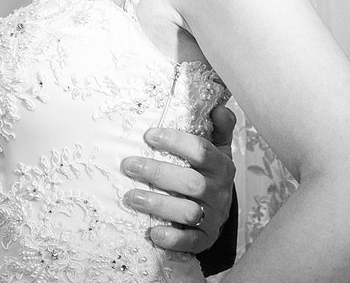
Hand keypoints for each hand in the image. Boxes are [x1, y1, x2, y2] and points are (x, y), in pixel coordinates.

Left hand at [121, 104, 235, 253]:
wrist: (217, 212)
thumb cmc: (209, 174)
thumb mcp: (217, 149)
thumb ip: (219, 127)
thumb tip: (219, 107)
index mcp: (221, 165)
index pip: (201, 151)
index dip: (175, 142)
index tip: (148, 135)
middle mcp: (219, 191)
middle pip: (190, 182)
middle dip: (157, 172)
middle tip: (128, 165)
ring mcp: (212, 217)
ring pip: (187, 212)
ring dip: (158, 204)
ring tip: (130, 197)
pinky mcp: (204, 239)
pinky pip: (190, 242)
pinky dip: (172, 239)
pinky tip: (152, 232)